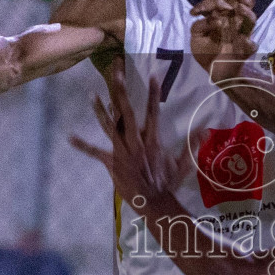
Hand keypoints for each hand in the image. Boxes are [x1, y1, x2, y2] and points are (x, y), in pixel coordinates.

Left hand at [70, 76, 190, 209]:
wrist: (153, 202)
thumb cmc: (167, 183)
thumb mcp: (183, 164)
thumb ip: (191, 145)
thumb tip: (204, 129)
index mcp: (153, 140)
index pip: (154, 112)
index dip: (153, 94)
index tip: (153, 75)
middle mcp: (136, 142)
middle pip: (126, 111)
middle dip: (121, 89)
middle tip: (116, 71)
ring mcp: (122, 152)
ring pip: (109, 126)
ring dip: (100, 110)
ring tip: (91, 94)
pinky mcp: (112, 163)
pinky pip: (96, 153)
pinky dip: (83, 146)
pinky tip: (69, 138)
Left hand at [190, 0, 256, 83]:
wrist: (213, 72)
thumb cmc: (206, 51)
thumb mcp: (197, 37)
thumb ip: (199, 25)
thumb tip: (211, 18)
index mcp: (223, 17)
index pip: (219, 3)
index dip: (208, 3)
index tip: (194, 13)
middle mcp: (235, 23)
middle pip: (244, 4)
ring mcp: (242, 36)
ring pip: (251, 19)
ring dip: (246, 12)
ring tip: (238, 8)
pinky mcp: (245, 50)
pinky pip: (251, 45)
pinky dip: (248, 43)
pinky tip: (242, 40)